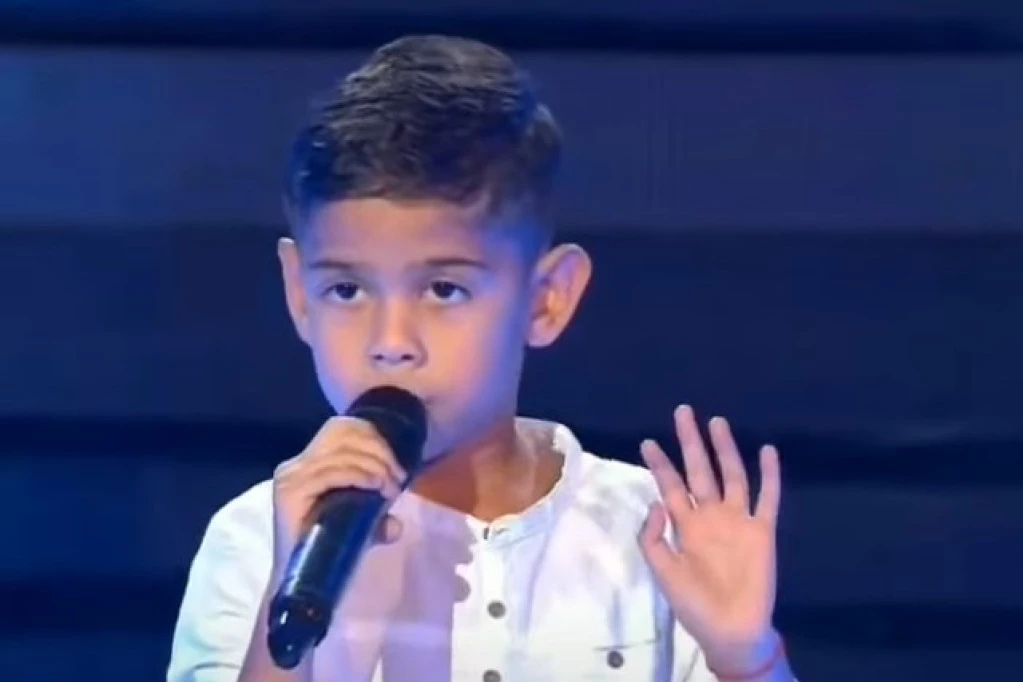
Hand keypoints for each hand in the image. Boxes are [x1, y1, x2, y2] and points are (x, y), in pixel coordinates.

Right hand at [270, 416, 407, 573]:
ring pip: (342, 454)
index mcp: (307, 463)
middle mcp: (294, 465)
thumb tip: (397, 526)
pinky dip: (360, 475)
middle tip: (399, 479)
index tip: (397, 465)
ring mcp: (290, 477)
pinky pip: (332, 472)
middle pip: (344, 435)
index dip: (373, 437)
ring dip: (375, 466)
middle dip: (380, 452)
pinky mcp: (290, 492)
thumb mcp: (358, 526)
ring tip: (391, 488)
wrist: (299, 582)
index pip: (341, 428)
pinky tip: (376, 486)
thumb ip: (376, 518)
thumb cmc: (326, 551)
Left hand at [639, 405, 781, 672]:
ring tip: (718, 422)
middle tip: (682, 412)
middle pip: (699, 471)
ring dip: (725, 450)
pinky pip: (768, 498)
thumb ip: (654, 539)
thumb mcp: (663, 572)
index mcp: (685, 526)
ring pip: (732, 475)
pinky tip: (768, 451)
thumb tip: (656, 502)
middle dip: (690, 442)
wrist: (731, 630)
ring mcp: (738, 521)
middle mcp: (711, 516)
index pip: (670, 486)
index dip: (660, 465)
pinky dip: (770, 475)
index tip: (647, 441)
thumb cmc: (694, 604)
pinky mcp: (762, 531)